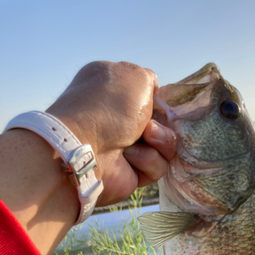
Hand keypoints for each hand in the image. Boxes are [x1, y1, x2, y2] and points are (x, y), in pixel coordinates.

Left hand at [47, 61, 175, 206]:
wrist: (85, 146)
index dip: (158, 103)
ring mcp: (125, 148)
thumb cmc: (109, 106)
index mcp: (114, 91)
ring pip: (164, 146)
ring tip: (142, 140)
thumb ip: (150, 79)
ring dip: (158, 141)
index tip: (158, 104)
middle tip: (148, 126)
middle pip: (161, 124)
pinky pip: (156, 167)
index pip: (148, 98)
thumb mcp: (135, 76)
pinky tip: (129, 157)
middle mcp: (118, 119)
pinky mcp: (132, 173)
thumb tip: (155, 91)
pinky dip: (147, 161)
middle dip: (162, 124)